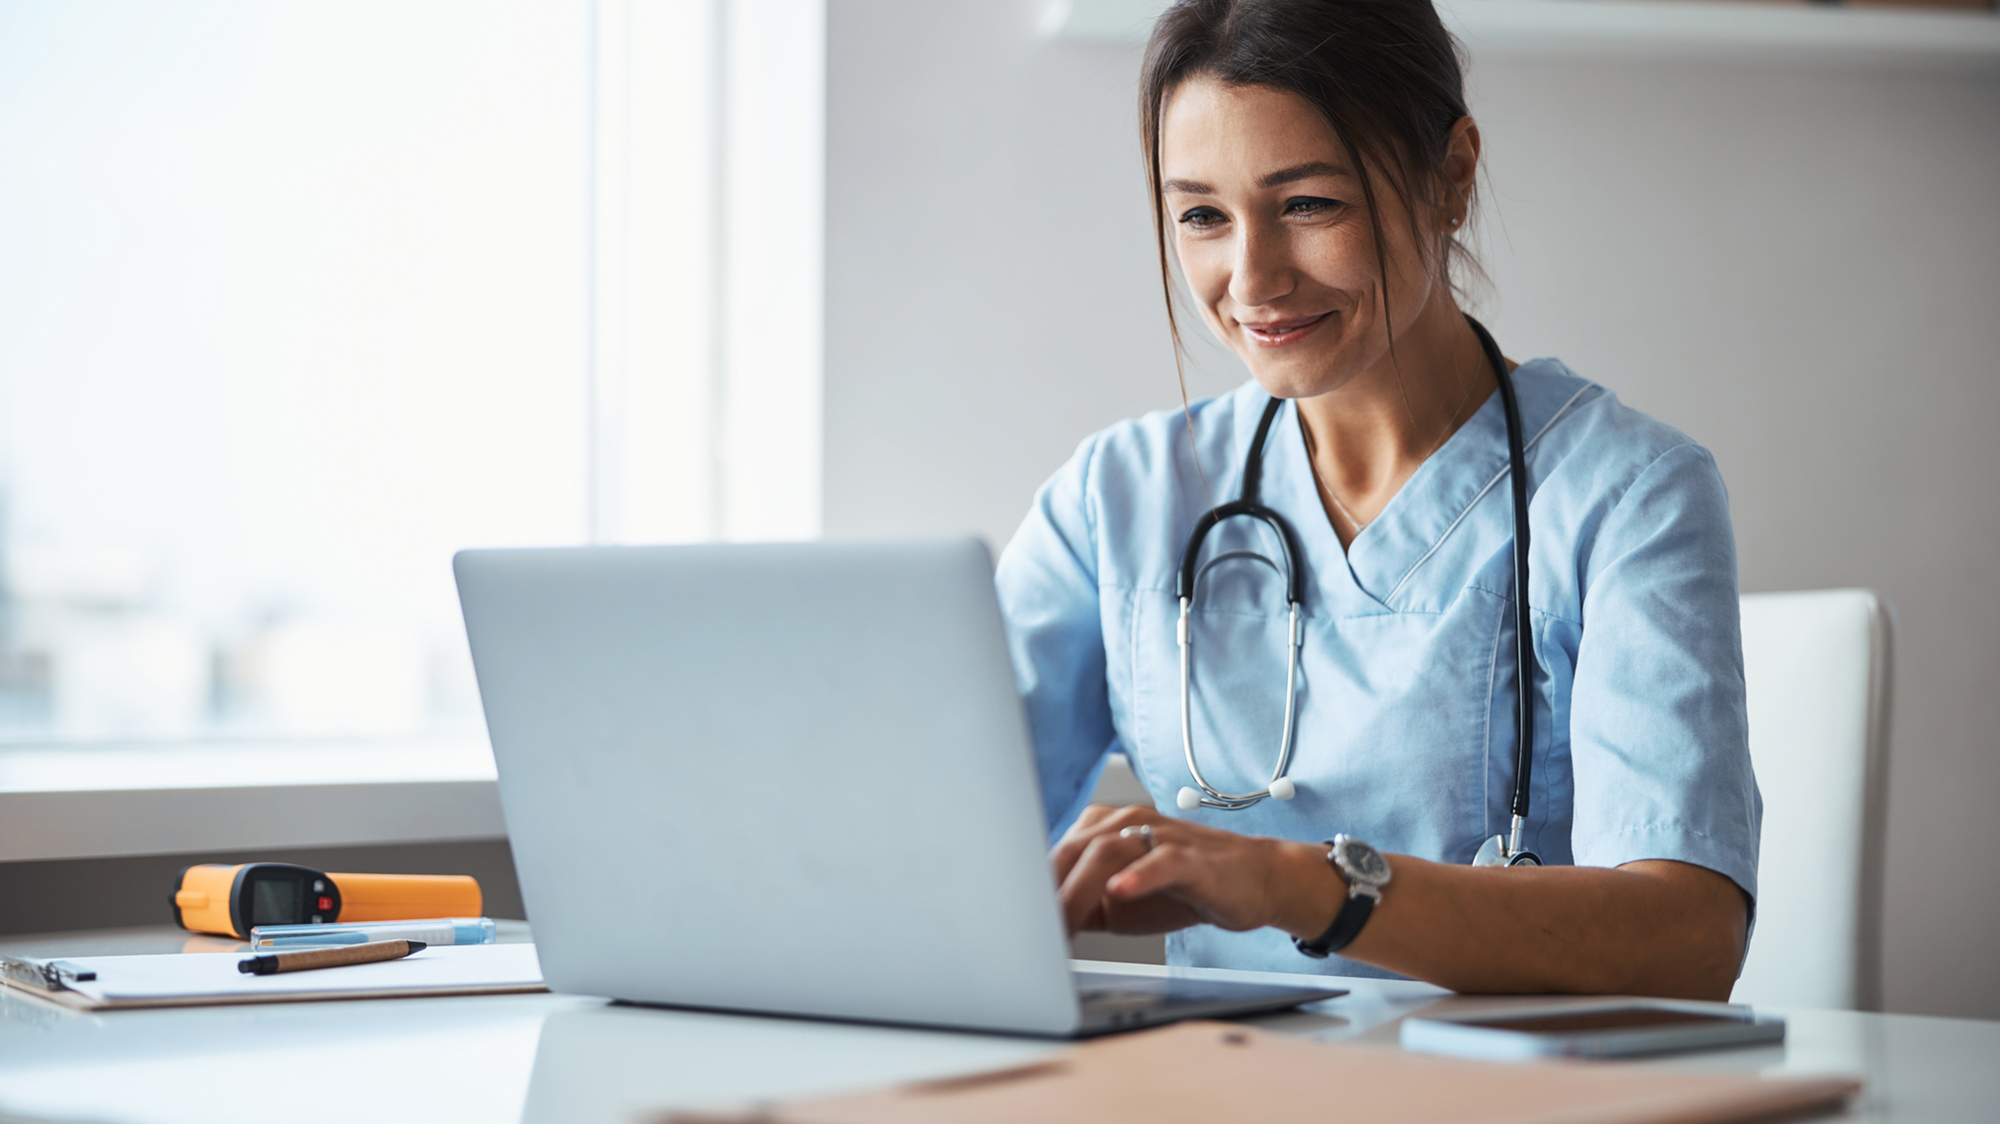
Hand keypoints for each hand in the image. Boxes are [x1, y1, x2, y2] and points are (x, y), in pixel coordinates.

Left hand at [1050, 804, 1343, 938]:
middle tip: (1030, 930)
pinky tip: (1118, 891)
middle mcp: (1127, 823)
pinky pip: (1161, 860)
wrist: (1253, 880)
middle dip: (1047, 890)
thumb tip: (1037, 929)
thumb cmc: (1183, 887)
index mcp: (1104, 829)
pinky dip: (1137, 876)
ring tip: (1062, 920)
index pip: (1056, 856)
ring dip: (1079, 889)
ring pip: (1109, 852)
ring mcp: (1160, 836)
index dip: (1031, 889)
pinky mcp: (1192, 856)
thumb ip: (1082, 906)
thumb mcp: (1121, 901)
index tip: (1013, 923)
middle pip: (1074, 850)